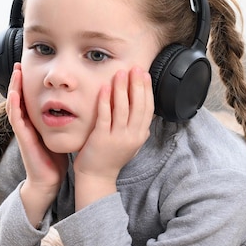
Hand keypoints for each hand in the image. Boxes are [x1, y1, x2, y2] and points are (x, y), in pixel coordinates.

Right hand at [7, 63, 67, 225]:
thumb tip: (83, 104)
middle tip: (20, 62)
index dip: (31, 82)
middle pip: (20, 96)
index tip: (34, 65)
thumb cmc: (57, 157)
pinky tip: (15, 94)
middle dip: (19, 80)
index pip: (31, 97)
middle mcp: (27, 123)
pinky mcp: (23, 138)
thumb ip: (67, 119)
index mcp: (36, 121)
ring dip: (14, 87)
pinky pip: (16, 119)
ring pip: (15, 104)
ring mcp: (23, 130)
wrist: (50, 179)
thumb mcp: (62, 133)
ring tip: (17, 71)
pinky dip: (14, 105)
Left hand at [73, 66, 153, 208]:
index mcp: (140, 135)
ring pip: (123, 108)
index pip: (148, 108)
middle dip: (137, 85)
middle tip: (135, 68)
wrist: (97, 177)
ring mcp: (117, 137)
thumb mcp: (131, 144)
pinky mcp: (101, 138)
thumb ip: (138, 130)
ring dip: (122, 88)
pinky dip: (106, 100)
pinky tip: (106, 87)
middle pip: (138, 106)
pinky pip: (105, 115)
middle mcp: (132, 136)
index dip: (147, 90)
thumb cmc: (111, 158)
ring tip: (121, 73)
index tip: (144, 75)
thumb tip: (146, 117)